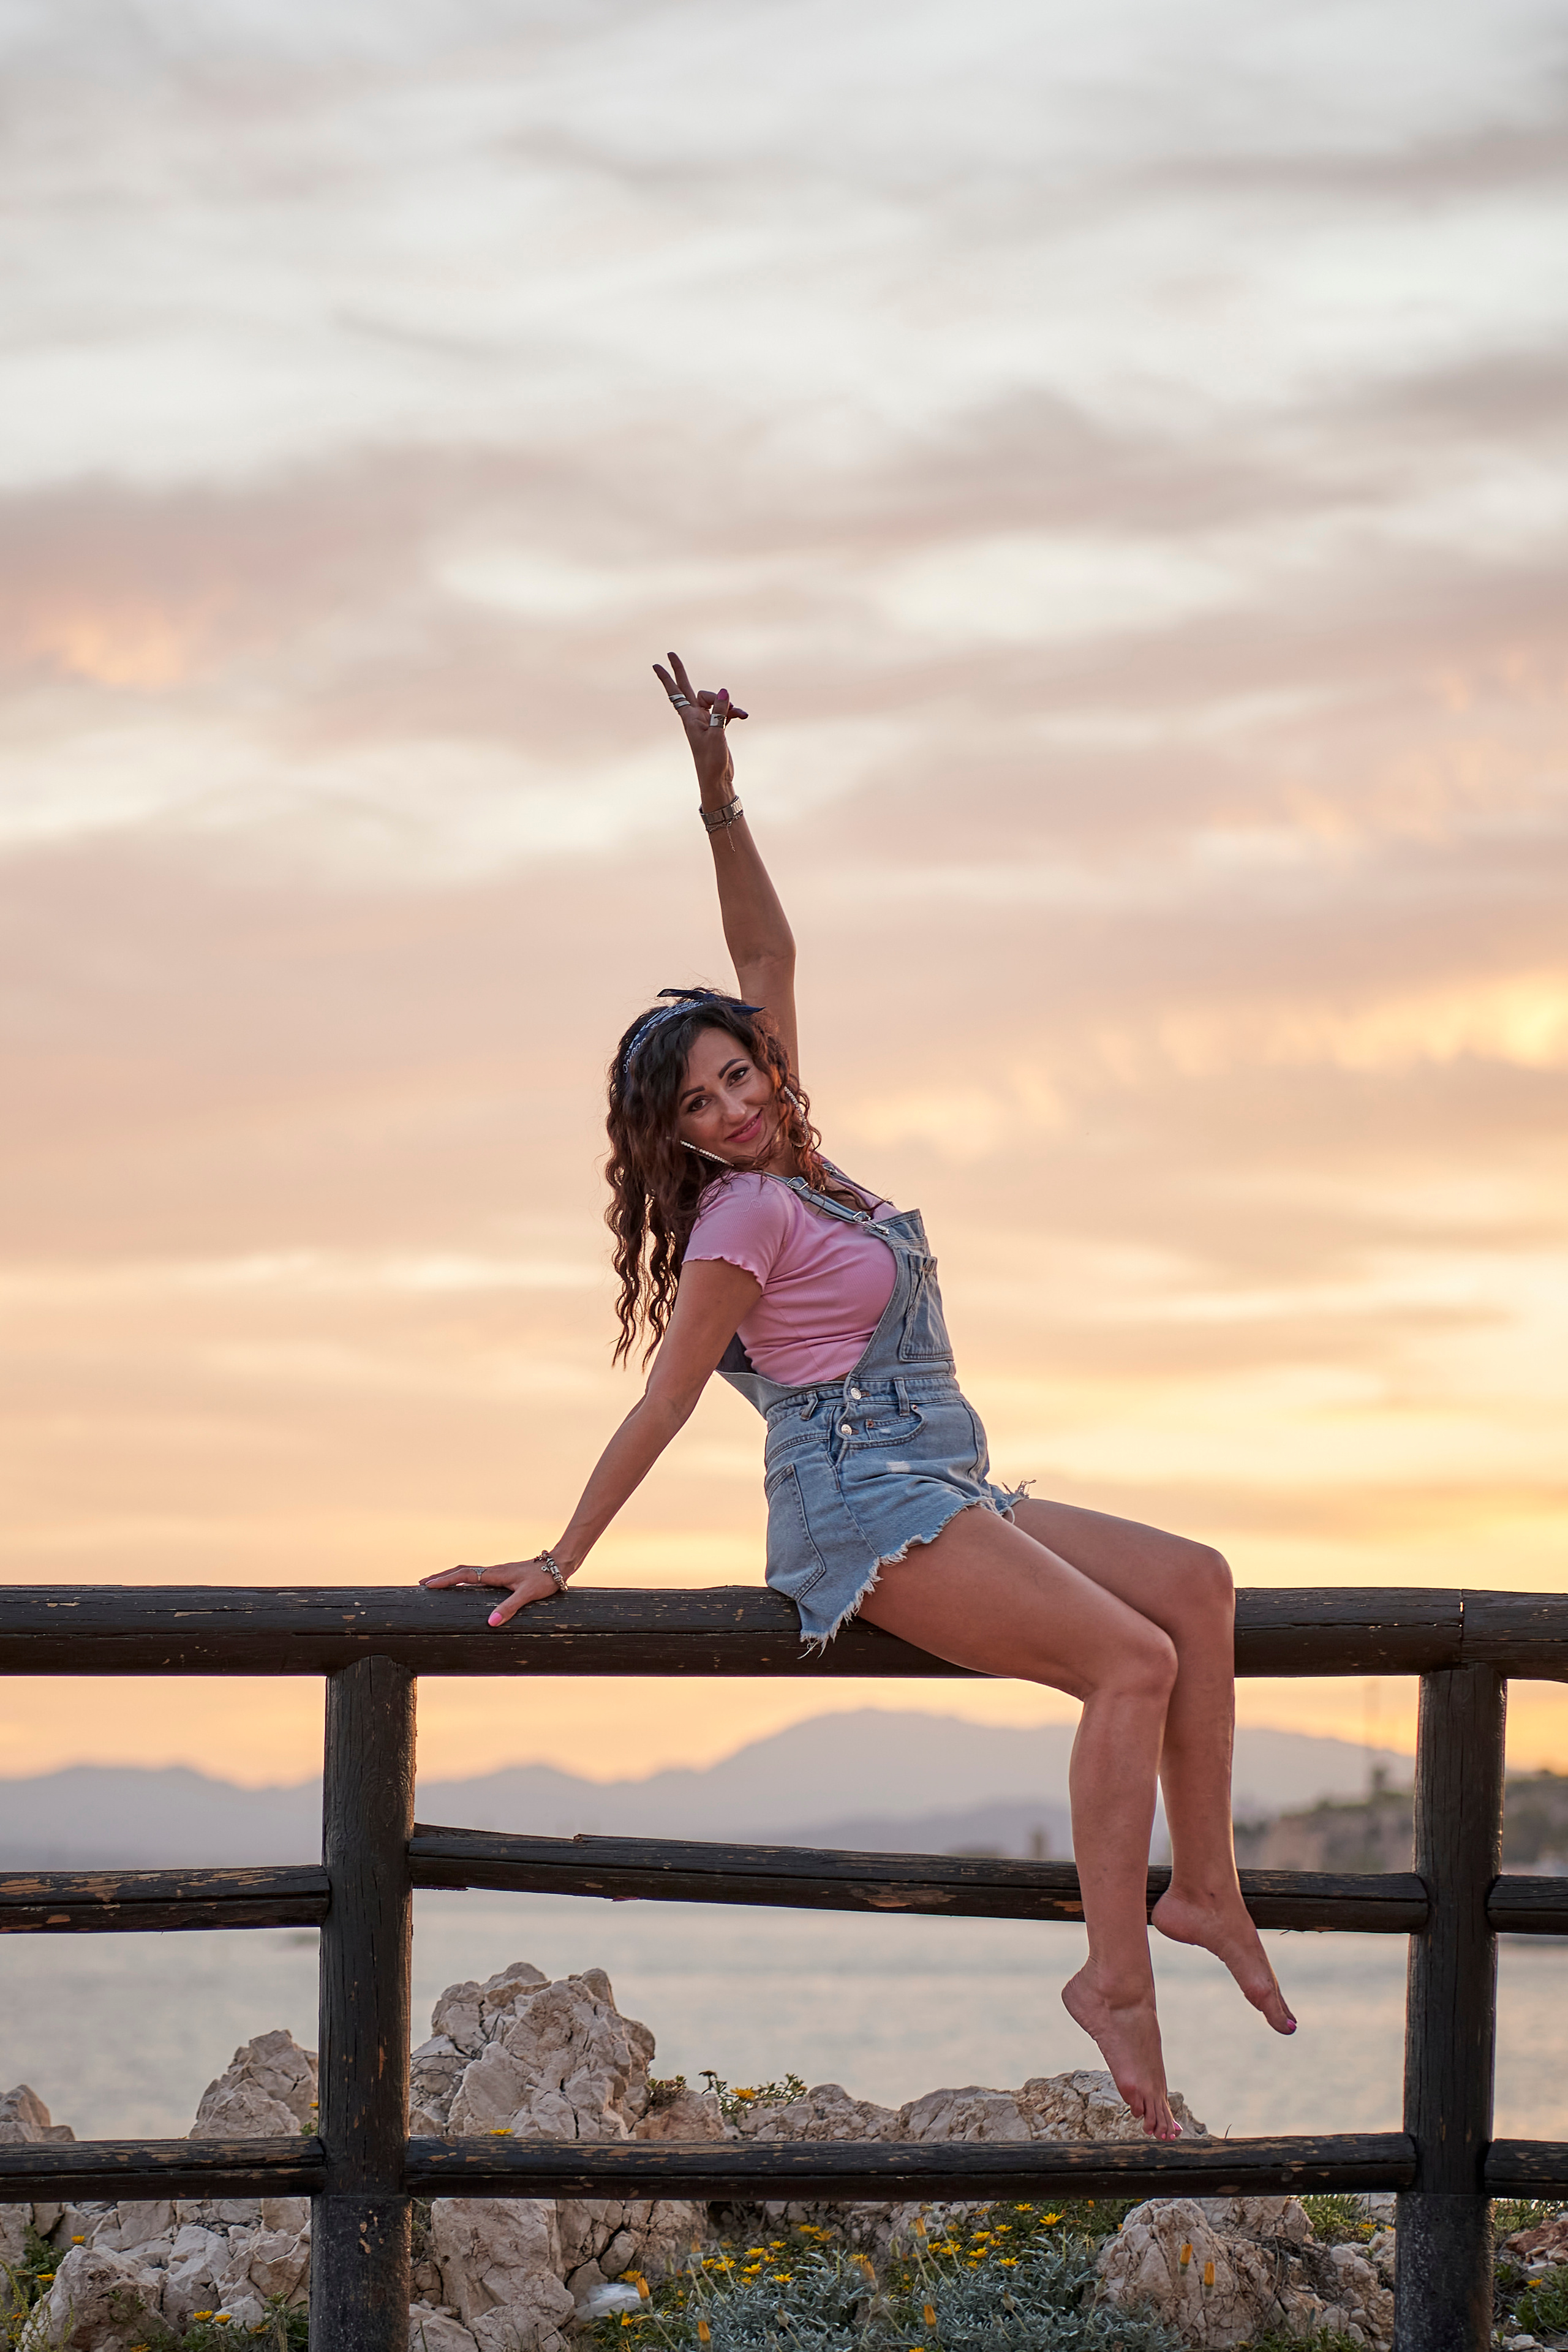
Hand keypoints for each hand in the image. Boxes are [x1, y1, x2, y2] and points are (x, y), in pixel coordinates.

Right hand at [419, 1558, 566, 1627]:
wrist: (559, 1565)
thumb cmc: (544, 1579)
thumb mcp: (527, 1595)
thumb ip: (510, 1607)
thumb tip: (490, 1623)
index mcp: (495, 1574)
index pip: (464, 1575)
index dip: (446, 1580)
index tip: (428, 1585)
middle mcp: (493, 1571)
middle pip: (462, 1571)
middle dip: (442, 1577)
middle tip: (423, 1583)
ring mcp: (498, 1573)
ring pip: (469, 1573)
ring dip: (451, 1577)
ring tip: (436, 1584)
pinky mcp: (503, 1576)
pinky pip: (477, 1576)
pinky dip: (464, 1579)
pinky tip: (463, 1587)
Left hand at [653, 651, 747, 795]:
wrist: (717, 780)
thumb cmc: (712, 761)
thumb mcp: (717, 735)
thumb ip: (719, 711)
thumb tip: (723, 691)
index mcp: (690, 718)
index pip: (676, 693)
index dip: (667, 678)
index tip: (657, 664)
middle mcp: (695, 717)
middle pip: (689, 688)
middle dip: (680, 672)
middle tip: (670, 654)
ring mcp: (706, 721)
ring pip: (715, 700)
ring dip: (729, 705)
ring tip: (740, 715)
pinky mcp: (717, 727)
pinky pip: (724, 711)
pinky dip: (733, 712)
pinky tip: (742, 717)